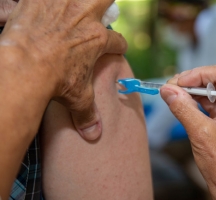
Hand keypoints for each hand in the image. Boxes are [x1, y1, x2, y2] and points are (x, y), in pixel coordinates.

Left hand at [0, 0, 125, 139]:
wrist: (25, 64)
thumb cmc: (54, 80)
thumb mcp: (76, 98)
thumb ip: (87, 113)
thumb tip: (94, 135)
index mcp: (98, 39)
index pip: (118, 41)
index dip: (119, 47)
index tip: (116, 50)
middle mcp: (86, 16)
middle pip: (106, 1)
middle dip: (106, 6)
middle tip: (96, 15)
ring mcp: (64, 3)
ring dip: (80, 1)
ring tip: (71, 9)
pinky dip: (44, 2)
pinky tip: (41, 7)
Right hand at [160, 65, 215, 199]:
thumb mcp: (201, 134)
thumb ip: (183, 108)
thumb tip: (167, 90)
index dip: (198, 74)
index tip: (178, 82)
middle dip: (192, 81)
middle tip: (171, 87)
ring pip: (211, 90)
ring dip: (191, 91)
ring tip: (173, 94)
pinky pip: (209, 103)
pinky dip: (194, 101)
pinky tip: (181, 102)